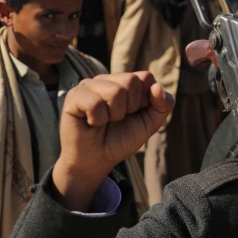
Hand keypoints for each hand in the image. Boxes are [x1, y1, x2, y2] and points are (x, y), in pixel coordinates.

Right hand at [52, 73, 174, 210]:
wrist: (96, 160)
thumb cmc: (121, 139)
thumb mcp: (150, 123)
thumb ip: (163, 105)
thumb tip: (157, 87)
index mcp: (125, 82)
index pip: (146, 77)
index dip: (146, 100)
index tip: (134, 114)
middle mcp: (107, 79)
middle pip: (131, 81)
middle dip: (130, 107)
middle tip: (117, 119)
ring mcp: (89, 85)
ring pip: (114, 92)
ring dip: (114, 115)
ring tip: (104, 121)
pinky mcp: (74, 96)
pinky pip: (94, 103)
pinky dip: (97, 119)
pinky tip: (91, 122)